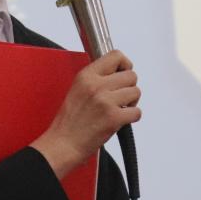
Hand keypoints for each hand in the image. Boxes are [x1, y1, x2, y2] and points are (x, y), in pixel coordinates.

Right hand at [32, 50, 141, 178]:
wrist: (63, 144)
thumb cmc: (69, 121)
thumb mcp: (78, 89)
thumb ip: (97, 78)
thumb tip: (119, 72)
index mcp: (86, 76)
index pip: (116, 55)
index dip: (125, 64)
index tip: (122, 74)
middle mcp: (96, 85)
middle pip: (131, 75)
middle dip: (129, 87)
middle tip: (120, 97)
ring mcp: (106, 101)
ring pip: (136, 92)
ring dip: (132, 102)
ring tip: (119, 109)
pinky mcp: (114, 118)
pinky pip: (137, 112)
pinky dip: (132, 117)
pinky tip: (121, 120)